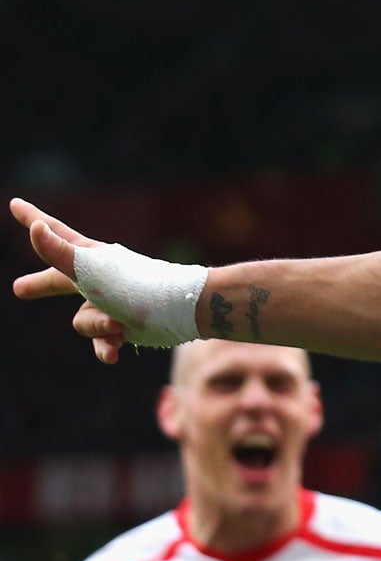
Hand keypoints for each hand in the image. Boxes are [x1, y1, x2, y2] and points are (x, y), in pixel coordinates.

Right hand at [10, 198, 129, 364]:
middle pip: (60, 280)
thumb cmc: (136, 287)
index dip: (33, 219)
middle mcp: (97, 278)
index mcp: (88, 257)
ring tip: (119, 323)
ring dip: (97, 327)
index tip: (15, 204)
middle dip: (41, 285)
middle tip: (20, 289)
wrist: (183, 311)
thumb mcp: (92, 271)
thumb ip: (60, 253)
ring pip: (82, 322)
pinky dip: (105, 349)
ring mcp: (110, 303)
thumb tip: (36, 229)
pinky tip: (113, 356)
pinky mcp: (125, 327)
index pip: (54, 233)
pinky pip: (103, 343)